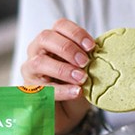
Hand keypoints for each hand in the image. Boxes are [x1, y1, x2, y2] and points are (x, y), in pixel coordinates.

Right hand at [21, 18, 95, 134]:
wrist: (64, 109)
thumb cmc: (74, 81)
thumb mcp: (83, 66)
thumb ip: (88, 57)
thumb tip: (105, 53)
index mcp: (53, 39)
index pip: (60, 25)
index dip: (76, 33)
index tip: (92, 46)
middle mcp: (37, 50)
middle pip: (46, 38)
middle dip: (68, 48)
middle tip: (85, 62)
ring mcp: (30, 69)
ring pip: (40, 62)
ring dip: (63, 69)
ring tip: (82, 78)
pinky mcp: (30, 89)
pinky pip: (43, 88)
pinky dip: (62, 90)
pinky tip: (76, 92)